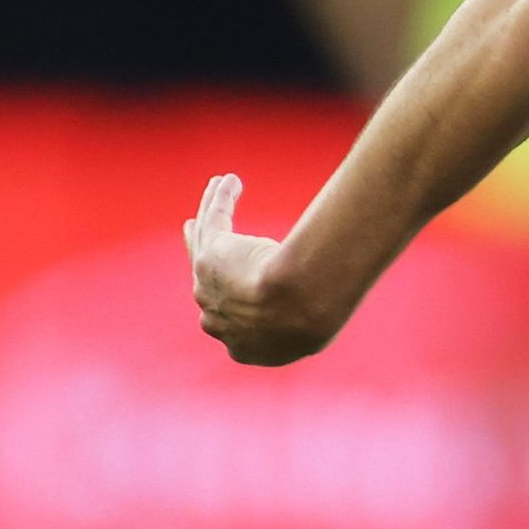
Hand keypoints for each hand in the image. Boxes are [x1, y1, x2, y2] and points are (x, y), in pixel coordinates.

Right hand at [187, 175, 341, 366]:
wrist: (294, 310)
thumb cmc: (312, 323)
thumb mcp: (312, 330)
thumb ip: (310, 325)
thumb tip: (331, 317)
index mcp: (242, 348)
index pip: (232, 321)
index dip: (234, 301)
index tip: (238, 286)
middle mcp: (215, 318)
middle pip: (206, 280)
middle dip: (201, 256)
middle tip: (197, 236)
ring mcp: (207, 284)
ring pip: (206, 240)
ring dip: (212, 212)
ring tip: (219, 189)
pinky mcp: (212, 253)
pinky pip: (213, 219)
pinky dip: (220, 198)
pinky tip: (230, 181)